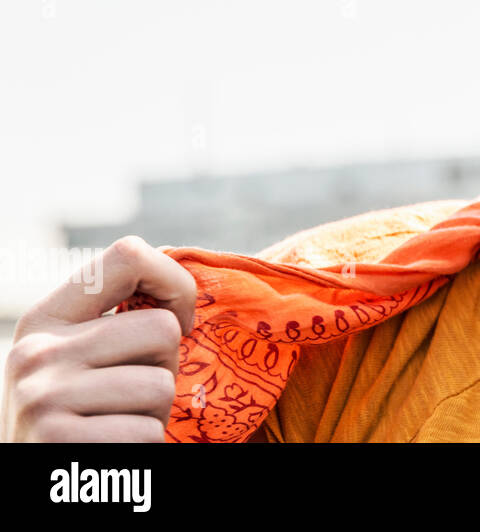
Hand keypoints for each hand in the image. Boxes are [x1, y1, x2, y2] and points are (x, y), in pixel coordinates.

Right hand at [1, 236, 195, 441]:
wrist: (39, 483)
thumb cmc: (79, 415)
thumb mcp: (76, 359)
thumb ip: (115, 321)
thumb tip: (183, 285)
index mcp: (44, 319)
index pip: (128, 255)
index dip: (175, 283)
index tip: (180, 322)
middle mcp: (36, 352)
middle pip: (162, 329)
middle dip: (166, 367)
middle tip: (135, 396)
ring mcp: (42, 398)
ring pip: (162, 386)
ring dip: (156, 413)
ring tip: (120, 425)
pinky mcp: (57, 442)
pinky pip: (148, 432)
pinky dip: (145, 447)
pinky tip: (112, 452)